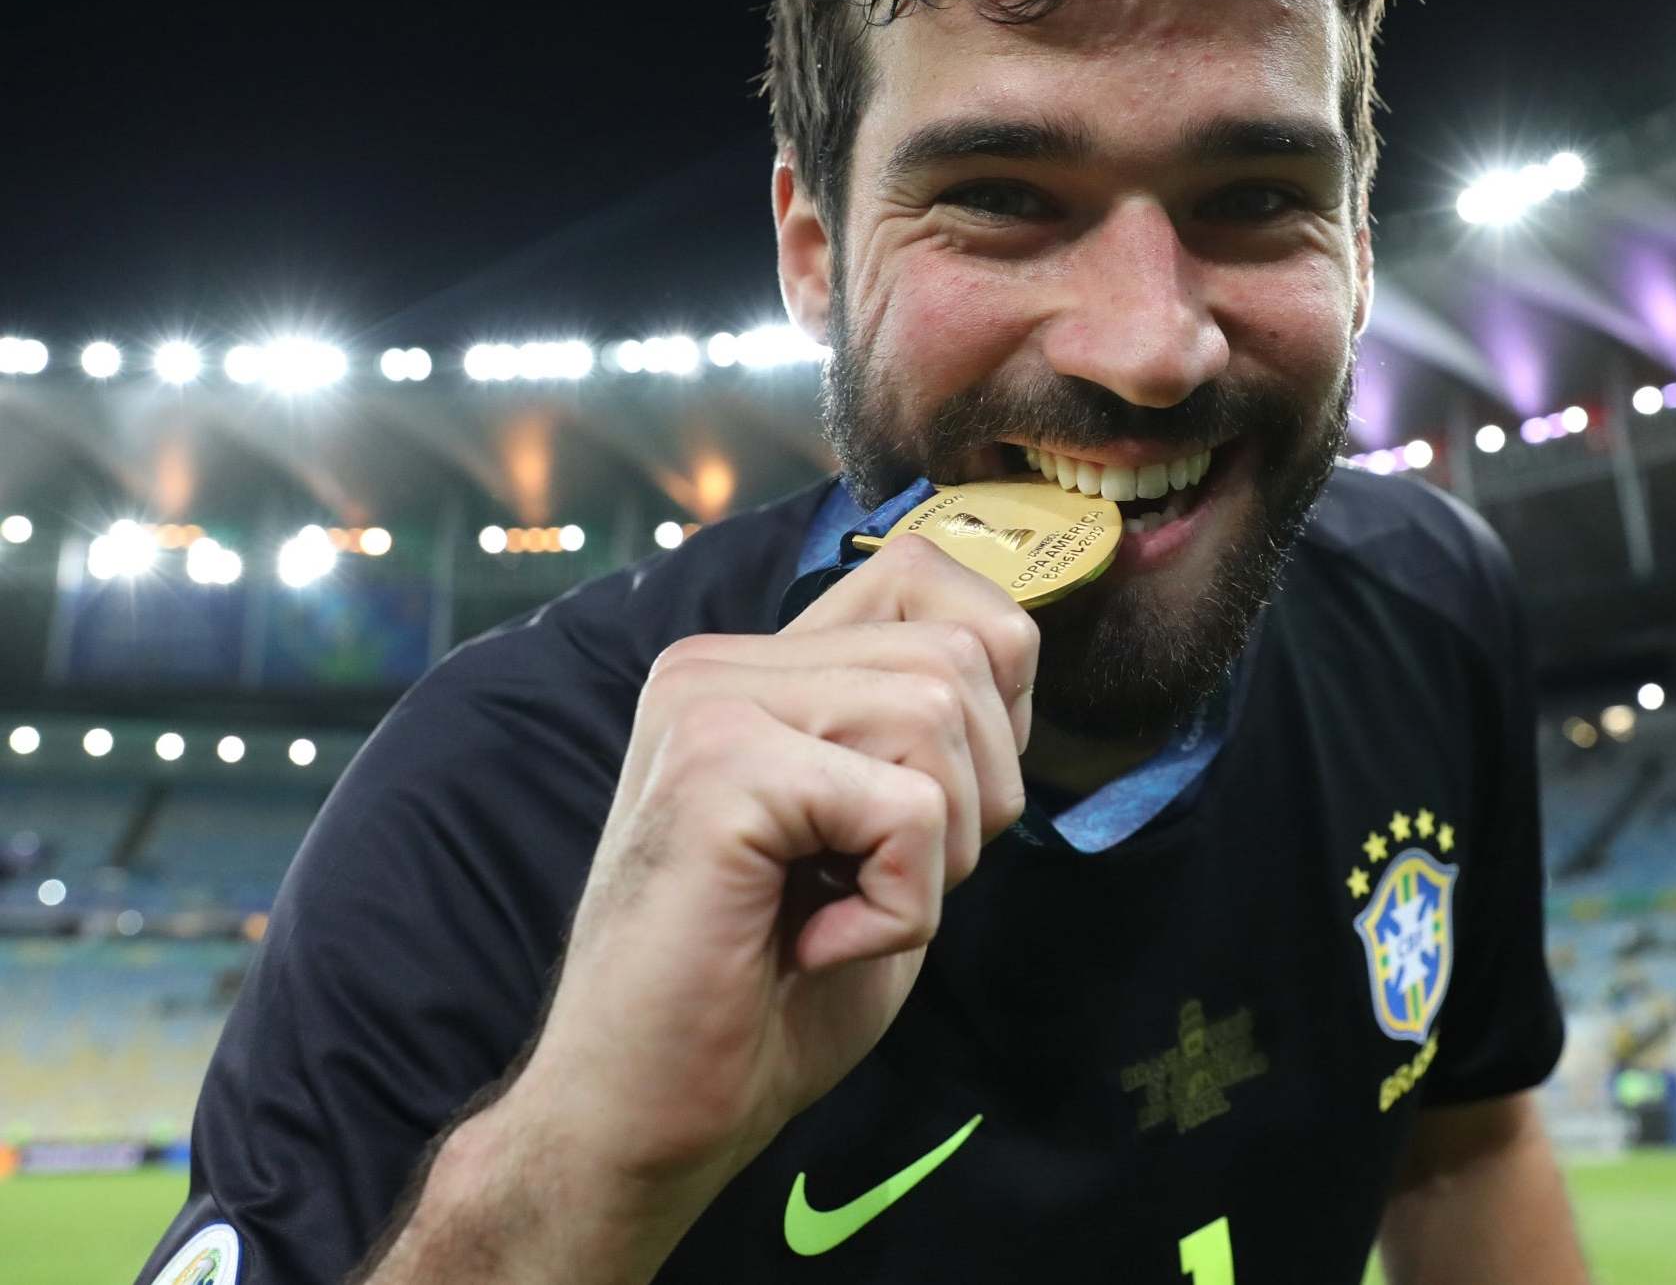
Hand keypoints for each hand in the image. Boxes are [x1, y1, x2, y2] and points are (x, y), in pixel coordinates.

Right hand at [501, 533, 1037, 1214]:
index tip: (932, 804)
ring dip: (935, 855)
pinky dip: (899, 905)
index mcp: (757, 665)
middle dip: (974, 798)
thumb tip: (1014, 647)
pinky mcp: (720, 768)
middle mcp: (722, 662)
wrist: (644, 1116)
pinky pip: (909, 810)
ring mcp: (712, 703)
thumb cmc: (767, 994)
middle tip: (872, 883)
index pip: (933, 576)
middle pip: (965, 655)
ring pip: (941, 717)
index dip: (991, 691)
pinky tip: (813, 943)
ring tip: (836, 909)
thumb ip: (922, 728)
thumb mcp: (877, 832)